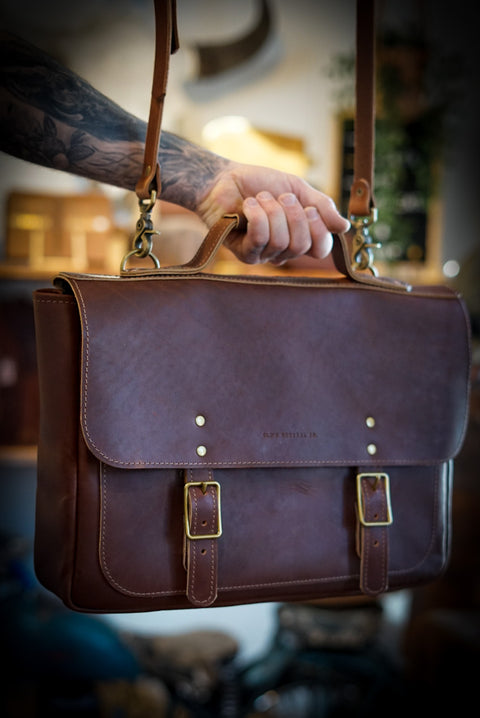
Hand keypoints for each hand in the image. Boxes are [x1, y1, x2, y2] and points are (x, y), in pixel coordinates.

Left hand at [196, 162, 349, 263]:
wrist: (225, 179)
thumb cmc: (260, 184)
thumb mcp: (298, 189)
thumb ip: (322, 206)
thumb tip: (345, 227)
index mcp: (300, 237)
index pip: (321, 249)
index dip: (320, 230)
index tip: (310, 207)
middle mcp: (283, 251)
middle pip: (302, 245)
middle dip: (294, 216)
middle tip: (282, 197)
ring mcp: (264, 255)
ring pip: (281, 241)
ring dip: (272, 211)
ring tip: (260, 198)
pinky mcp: (244, 253)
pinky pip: (260, 239)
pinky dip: (257, 215)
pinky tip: (248, 205)